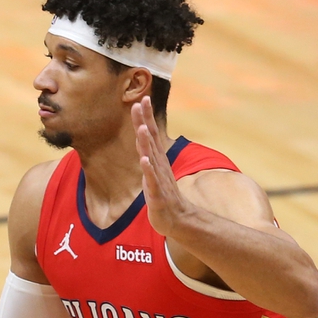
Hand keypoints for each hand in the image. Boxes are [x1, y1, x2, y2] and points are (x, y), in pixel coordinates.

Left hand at [132, 96, 192, 236]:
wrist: (176, 218)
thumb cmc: (163, 194)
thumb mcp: (154, 170)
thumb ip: (148, 153)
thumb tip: (142, 136)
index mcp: (157, 159)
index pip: (151, 134)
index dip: (146, 117)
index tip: (142, 98)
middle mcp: (159, 164)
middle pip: (151, 139)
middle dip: (145, 121)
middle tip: (140, 102)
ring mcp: (159, 178)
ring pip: (151, 157)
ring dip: (147, 142)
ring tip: (142, 127)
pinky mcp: (157, 193)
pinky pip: (152, 180)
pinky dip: (149, 170)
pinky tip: (145, 160)